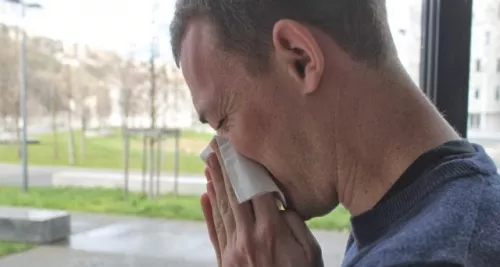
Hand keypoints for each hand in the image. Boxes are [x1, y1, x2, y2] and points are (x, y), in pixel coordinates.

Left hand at [201, 141, 323, 266]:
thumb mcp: (311, 254)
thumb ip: (296, 226)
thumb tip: (280, 205)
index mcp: (272, 232)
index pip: (256, 190)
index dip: (246, 169)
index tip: (238, 151)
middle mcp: (249, 238)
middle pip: (234, 196)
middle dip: (224, 170)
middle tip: (215, 149)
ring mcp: (234, 251)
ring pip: (222, 210)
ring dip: (214, 185)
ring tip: (208, 165)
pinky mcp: (225, 263)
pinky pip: (215, 232)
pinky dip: (209, 212)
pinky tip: (205, 196)